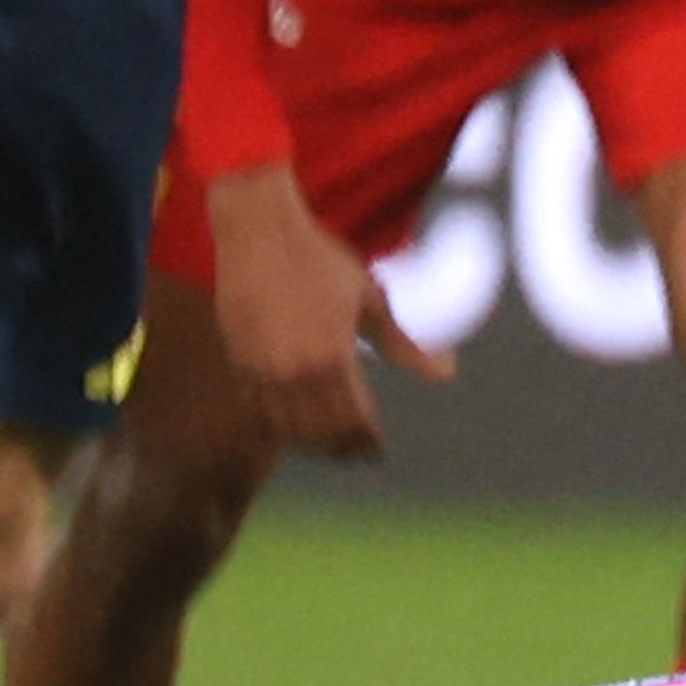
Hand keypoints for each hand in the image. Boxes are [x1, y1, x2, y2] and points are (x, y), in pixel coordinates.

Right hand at [207, 166, 443, 455]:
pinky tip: (295, 423)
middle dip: (342, 447)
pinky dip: (279, 424)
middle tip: (358, 453)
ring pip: (287, 428)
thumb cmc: (319, 260)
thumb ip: (404, 343)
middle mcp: (293, 371)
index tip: (378, 450)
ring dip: (311, 441)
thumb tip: (447, 374)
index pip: (353, 420)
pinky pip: (259, 410)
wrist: (259, 232)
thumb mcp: (370, 299)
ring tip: (331, 443)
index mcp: (332, 357)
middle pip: (321, 432)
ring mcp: (261, 369)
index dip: (367, 441)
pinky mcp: (238, 362)